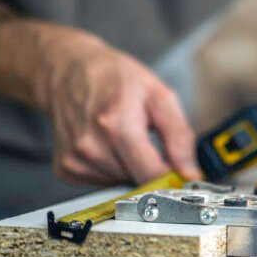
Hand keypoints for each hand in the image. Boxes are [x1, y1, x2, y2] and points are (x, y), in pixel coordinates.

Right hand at [37, 33, 201, 184]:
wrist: (69, 72)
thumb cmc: (114, 78)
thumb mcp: (159, 96)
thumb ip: (180, 136)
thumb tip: (190, 173)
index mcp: (116, 125)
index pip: (152, 176)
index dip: (173, 179)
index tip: (183, 176)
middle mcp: (91, 147)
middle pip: (139, 182)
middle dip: (152, 167)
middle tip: (148, 141)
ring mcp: (75, 161)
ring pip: (123, 184)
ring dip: (132, 167)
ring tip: (124, 137)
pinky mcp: (67, 169)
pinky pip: (104, 183)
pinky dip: (113, 169)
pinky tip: (108, 145)